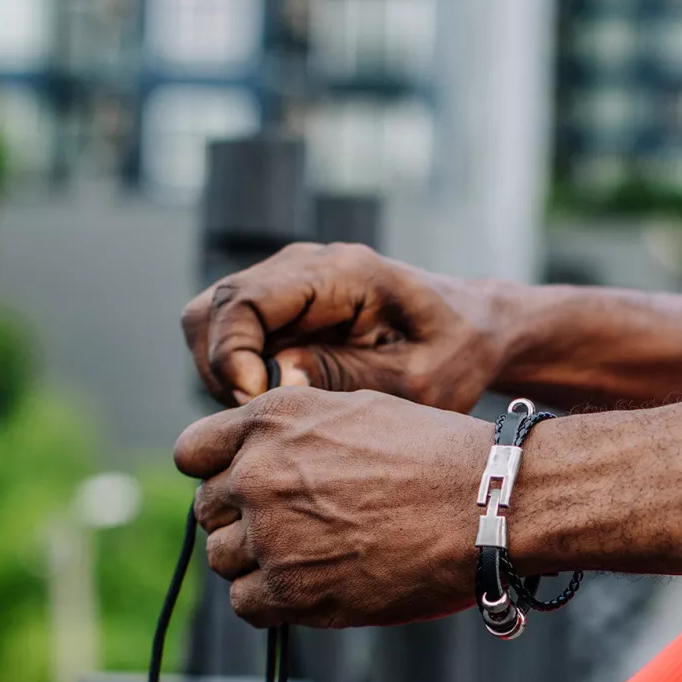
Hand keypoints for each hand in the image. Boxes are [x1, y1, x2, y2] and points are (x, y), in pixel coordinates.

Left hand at [175, 388, 492, 626]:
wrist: (488, 505)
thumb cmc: (436, 457)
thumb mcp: (355, 412)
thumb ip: (293, 432)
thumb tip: (256, 458)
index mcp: (272, 421)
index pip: (193, 453)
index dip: (218, 473)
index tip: (245, 489)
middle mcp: (259, 472)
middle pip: (208, 510)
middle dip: (242, 521)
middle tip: (297, 529)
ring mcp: (271, 533)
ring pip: (222, 559)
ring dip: (256, 564)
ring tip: (313, 558)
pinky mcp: (292, 589)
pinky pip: (245, 603)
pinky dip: (271, 601)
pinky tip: (313, 586)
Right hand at [182, 243, 505, 412]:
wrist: (472, 328)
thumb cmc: (453, 353)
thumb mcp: (415, 380)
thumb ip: (345, 377)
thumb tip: (275, 379)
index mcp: (339, 273)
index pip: (242, 300)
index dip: (233, 357)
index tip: (259, 403)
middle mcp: (302, 265)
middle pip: (211, 310)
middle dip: (221, 371)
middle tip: (264, 415)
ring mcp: (286, 281)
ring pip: (210, 322)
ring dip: (224, 374)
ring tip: (275, 409)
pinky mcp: (282, 305)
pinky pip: (231, 335)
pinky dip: (238, 372)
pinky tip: (281, 399)